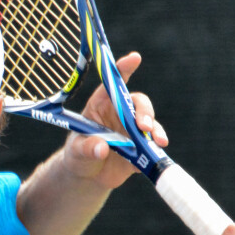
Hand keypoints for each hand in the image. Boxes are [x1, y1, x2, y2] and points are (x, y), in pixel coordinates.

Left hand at [61, 52, 168, 188]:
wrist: (87, 176)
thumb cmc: (78, 154)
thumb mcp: (76, 151)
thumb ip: (87, 147)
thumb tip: (102, 148)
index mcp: (101, 105)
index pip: (113, 84)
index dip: (123, 69)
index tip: (134, 58)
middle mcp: (120, 114)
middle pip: (138, 103)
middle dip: (144, 112)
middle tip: (143, 126)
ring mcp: (132, 131)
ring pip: (150, 124)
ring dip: (156, 130)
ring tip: (158, 141)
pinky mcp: (142, 148)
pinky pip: (152, 147)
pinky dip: (154, 151)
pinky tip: (150, 158)